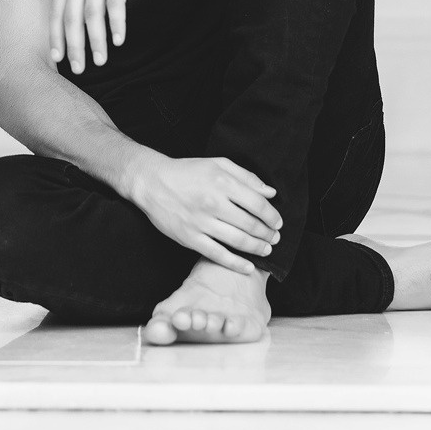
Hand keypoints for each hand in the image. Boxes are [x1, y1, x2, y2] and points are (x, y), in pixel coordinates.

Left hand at [50, 0, 157, 72]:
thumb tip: (81, 12)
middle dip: (73, 46)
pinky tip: (119, 39)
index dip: (55, 36)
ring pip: (92, 13)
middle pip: (71, 16)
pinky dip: (116, 23)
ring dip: (95, 40)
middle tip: (78, 69)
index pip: (57, 10)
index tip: (56, 59)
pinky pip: (115, 1)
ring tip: (100, 60)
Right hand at [133, 154, 283, 273]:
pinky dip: (235, 263)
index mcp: (222, 182)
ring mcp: (201, 222)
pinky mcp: (190, 238)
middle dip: (268, 233)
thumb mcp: (218, 163)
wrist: (152, 182)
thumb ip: (246, 177)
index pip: (257, 203)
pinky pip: (217, 254)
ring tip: (266, 249)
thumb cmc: (187, 171)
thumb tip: (270, 192)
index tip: (278, 222)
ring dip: (257, 247)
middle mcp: (213, 203)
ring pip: (238, 240)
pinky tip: (248, 266)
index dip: (272, 215)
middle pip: (250, 224)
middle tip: (275, 238)